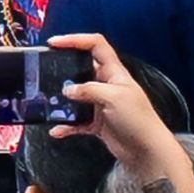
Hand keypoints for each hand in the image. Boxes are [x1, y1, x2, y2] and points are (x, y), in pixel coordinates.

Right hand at [47, 32, 183, 175]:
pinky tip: (57, 129)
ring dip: (62, 99)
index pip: (95, 45)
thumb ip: (88, 90)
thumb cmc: (139, 120)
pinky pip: (75, 120)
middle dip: (62, 67)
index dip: (75, 39)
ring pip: (75, 95)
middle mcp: (106, 85)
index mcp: (114, 72)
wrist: (148, 152)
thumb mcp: (114, 97)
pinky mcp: (97, 122)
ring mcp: (100, 104)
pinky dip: (65, 125)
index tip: (55, 43)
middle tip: (44, 68)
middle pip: (80, 68)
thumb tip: (68, 90)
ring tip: (48, 100)